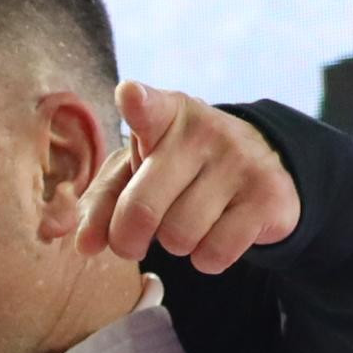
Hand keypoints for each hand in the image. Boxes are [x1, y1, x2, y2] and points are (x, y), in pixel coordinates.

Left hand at [77, 83, 299, 276]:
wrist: (262, 166)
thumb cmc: (180, 170)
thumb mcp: (137, 172)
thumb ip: (102, 203)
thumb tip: (84, 245)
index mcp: (165, 114)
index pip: (149, 108)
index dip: (137, 104)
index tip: (130, 95)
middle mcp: (204, 131)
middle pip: (143, 210)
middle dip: (128, 239)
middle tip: (132, 241)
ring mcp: (240, 161)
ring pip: (179, 237)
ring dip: (175, 245)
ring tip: (187, 222)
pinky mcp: (268, 196)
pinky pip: (214, 253)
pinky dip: (206, 258)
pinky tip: (216, 234)